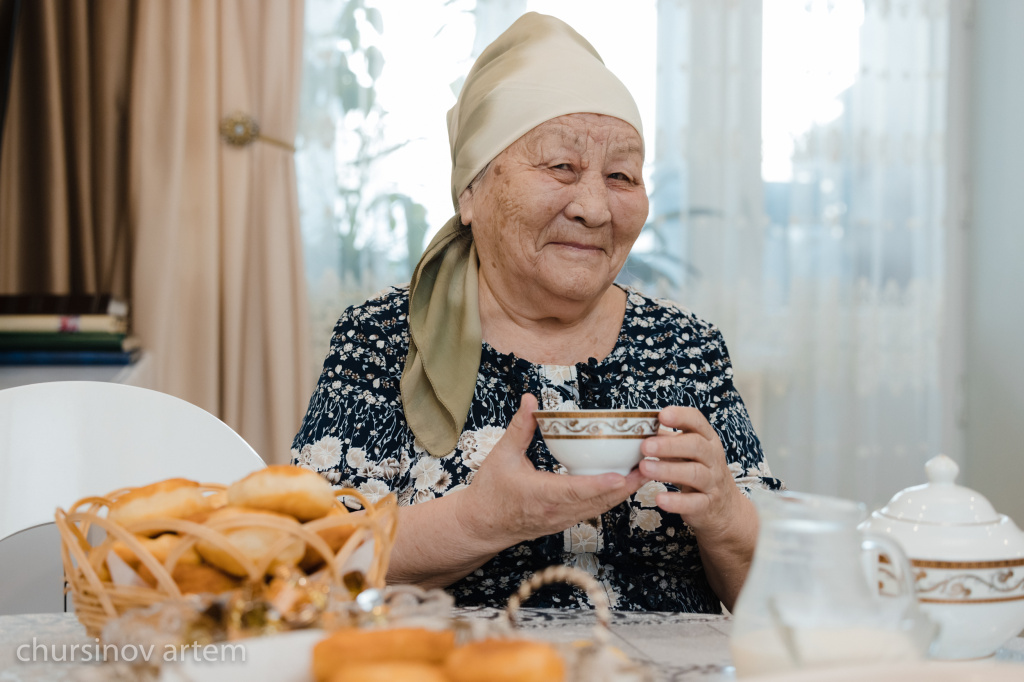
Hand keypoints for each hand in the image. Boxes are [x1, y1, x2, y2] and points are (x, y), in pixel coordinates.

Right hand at [454, 394, 645, 547]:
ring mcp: (562, 520)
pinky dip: (611, 498)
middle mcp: (556, 511)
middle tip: (650, 465)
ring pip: (600, 508)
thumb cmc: (490, 490)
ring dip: (624, 492)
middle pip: (598, 501)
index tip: (622, 475)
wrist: (482, 525)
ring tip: (646, 472)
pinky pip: (594, 511)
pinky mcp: (565, 522)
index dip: (600, 484)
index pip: (575, 490)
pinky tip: (625, 484)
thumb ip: (520, 428)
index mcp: (540, 494)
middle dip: (626, 485)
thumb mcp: (502, 455)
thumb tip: (531, 400)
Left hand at [638, 406, 747, 538]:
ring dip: (668, 470)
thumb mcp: (686, 453)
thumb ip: (667, 440)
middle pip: (696, 446)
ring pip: (695, 473)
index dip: (681, 416)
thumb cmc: (698, 471)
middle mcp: (713, 458)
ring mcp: (713, 482)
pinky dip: (677, 502)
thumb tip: (640, 428)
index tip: (661, 415)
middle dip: (670, 445)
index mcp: (706, 439)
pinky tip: (659, 498)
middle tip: (645, 446)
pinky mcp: (708, 504)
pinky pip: (694, 503)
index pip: (697, 421)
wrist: (724, 508)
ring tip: (644, 468)